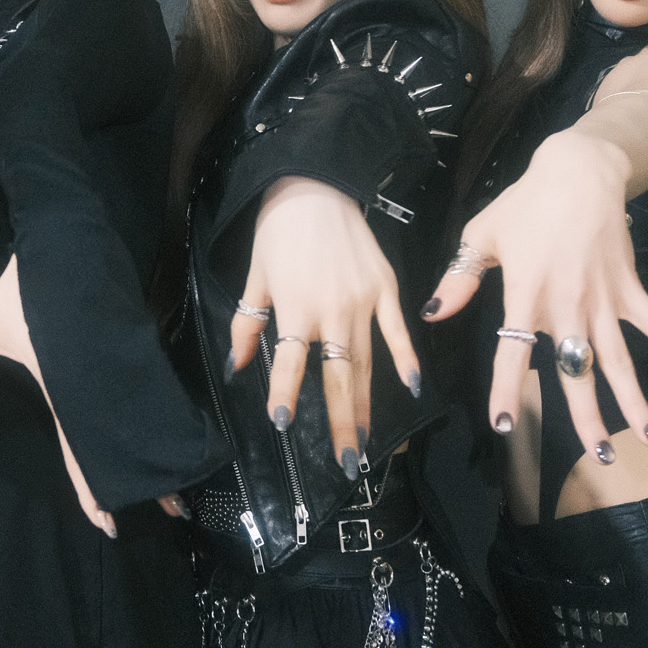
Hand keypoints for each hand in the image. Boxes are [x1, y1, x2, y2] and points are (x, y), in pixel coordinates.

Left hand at [0, 259, 118, 536]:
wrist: (63, 240)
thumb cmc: (22, 286)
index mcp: (60, 383)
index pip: (78, 446)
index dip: (89, 482)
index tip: (103, 517)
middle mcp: (85, 383)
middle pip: (105, 445)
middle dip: (116, 483)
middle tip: (122, 521)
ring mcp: (103, 368)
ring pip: (119, 427)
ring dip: (129, 460)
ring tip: (153, 494)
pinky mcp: (112, 354)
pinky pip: (121, 401)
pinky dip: (129, 428)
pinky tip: (134, 446)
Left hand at [227, 179, 420, 482]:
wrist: (315, 186)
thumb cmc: (277, 233)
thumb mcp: (254, 279)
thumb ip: (246, 325)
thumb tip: (235, 367)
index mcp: (295, 308)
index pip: (289, 362)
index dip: (286, 393)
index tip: (284, 424)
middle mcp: (332, 310)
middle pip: (338, 376)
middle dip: (340, 421)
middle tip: (344, 461)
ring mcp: (365, 300)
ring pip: (367, 363)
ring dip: (367, 404)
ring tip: (367, 442)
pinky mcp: (387, 288)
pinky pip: (397, 330)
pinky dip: (406, 359)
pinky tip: (412, 388)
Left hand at [424, 133, 647, 462]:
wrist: (577, 170)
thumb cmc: (525, 204)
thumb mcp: (481, 237)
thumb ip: (459, 281)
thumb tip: (432, 314)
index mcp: (525, 295)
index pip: (512, 352)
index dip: (505, 390)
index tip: (503, 426)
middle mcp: (567, 305)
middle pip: (576, 372)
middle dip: (588, 417)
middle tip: (600, 458)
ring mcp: (603, 300)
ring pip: (620, 360)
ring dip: (635, 400)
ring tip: (647, 439)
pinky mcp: (630, 288)